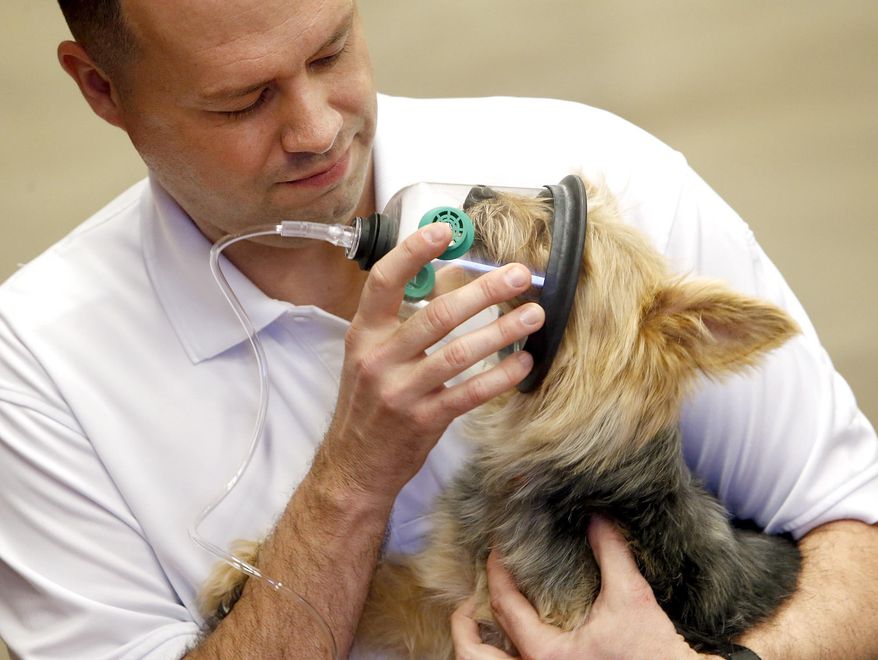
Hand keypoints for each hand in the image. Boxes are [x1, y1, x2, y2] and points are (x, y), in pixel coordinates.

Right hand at [325, 222, 544, 500]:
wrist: (354, 466)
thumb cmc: (367, 406)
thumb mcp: (367, 357)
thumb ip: (399, 322)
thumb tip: (447, 280)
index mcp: (363, 335)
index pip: (384, 282)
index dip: (413, 253)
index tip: (444, 232)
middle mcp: (379, 359)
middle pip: (436, 314)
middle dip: (483, 291)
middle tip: (517, 274)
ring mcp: (401, 391)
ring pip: (459, 353)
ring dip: (501, 331)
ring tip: (533, 314)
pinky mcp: (424, 420)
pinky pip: (470, 392)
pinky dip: (500, 376)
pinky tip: (522, 362)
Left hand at [452, 516, 718, 659]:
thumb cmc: (651, 651)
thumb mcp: (630, 597)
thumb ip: (610, 553)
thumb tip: (597, 516)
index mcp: (544, 654)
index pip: (503, 606)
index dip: (496, 572)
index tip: (495, 548)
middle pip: (475, 653)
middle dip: (464, 624)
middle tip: (467, 599)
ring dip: (482, 643)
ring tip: (479, 619)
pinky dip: (506, 651)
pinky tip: (514, 634)